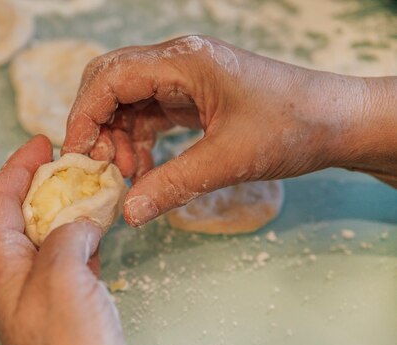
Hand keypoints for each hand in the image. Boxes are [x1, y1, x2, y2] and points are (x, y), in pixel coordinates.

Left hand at [0, 135, 147, 344]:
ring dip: (68, 208)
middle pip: (22, 215)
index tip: (39, 142)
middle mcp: (17, 277)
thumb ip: (67, 235)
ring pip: (51, 234)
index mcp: (2, 266)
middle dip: (42, 183)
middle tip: (70, 159)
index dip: (15, 168)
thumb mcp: (61, 276)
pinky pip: (73, 257)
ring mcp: (45, 291)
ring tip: (92, 185)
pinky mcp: (72, 304)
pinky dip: (87, 235)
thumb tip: (83, 223)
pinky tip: (103, 227)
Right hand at [63, 35, 396, 225]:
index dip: (84, 115)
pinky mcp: (193, 99)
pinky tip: (143, 170)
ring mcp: (185, 80)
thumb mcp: (228, 160)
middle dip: (96, 125)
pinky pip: (150, 116)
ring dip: (117, 137)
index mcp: (183, 62)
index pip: (110, 78)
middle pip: (111, 84)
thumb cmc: (292, 126)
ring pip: (128, 102)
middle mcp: (178, 64)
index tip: (77, 155)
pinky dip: (139, 142)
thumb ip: (173, 185)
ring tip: (124, 173)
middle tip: (97, 166)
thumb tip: (128, 212)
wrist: (337, 123)